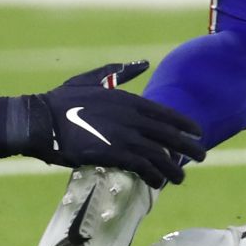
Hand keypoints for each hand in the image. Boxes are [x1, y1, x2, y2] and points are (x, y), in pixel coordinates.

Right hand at [27, 60, 204, 189]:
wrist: (41, 120)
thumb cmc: (63, 100)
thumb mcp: (93, 79)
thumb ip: (120, 72)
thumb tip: (143, 63)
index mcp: (128, 100)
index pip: (166, 113)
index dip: (185, 124)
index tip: (198, 132)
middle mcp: (131, 118)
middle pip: (169, 135)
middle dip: (189, 147)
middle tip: (203, 156)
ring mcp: (123, 137)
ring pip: (159, 155)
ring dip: (173, 168)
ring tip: (181, 178)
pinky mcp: (112, 155)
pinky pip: (141, 167)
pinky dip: (152, 176)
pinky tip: (157, 182)